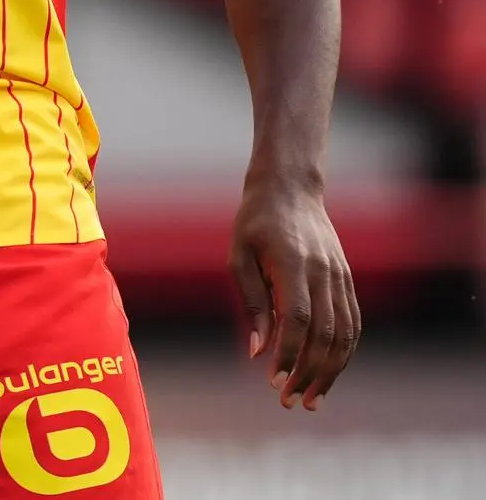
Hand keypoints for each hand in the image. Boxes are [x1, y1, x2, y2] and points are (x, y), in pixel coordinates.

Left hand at [230, 176, 359, 410]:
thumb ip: (252, 302)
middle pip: (324, 334)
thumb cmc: (255, 222)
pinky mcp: (347, 279)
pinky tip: (328, 372)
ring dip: (330, 371)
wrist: (289, 189)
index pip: (297, 319)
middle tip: (290, 401)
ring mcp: (340, 275)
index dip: (288, 354)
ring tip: (311, 399)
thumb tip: (257, 352)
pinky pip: (352, 323)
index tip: (273, 382)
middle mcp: (322, 271)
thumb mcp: (239, 255)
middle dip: (309, 373)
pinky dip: (343, 352)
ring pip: (344, 334)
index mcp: (292, 262)